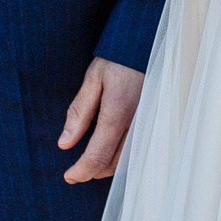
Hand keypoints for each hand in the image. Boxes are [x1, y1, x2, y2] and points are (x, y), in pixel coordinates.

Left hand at [59, 56, 142, 182]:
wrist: (148, 45)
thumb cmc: (119, 59)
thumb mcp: (93, 79)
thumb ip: (79, 112)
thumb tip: (65, 143)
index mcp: (118, 111)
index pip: (98, 155)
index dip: (81, 171)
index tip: (69, 176)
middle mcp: (138, 122)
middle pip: (114, 164)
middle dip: (93, 172)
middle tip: (76, 170)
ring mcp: (150, 124)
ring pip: (129, 161)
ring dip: (109, 167)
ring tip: (92, 163)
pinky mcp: (156, 123)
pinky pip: (139, 150)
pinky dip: (124, 158)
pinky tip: (112, 152)